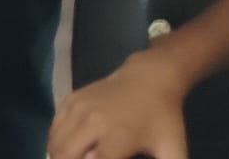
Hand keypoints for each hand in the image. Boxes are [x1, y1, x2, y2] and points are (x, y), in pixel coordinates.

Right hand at [49, 50, 189, 158]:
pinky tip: (64, 149)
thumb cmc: (163, 119)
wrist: (150, 78)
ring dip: (59, 155)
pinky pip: (54, 127)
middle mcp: (92, 122)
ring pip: (55, 142)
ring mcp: (78, 108)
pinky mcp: (71, 99)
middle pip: (66, 154)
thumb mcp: (174, 151)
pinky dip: (55, 141)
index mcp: (117, 138)